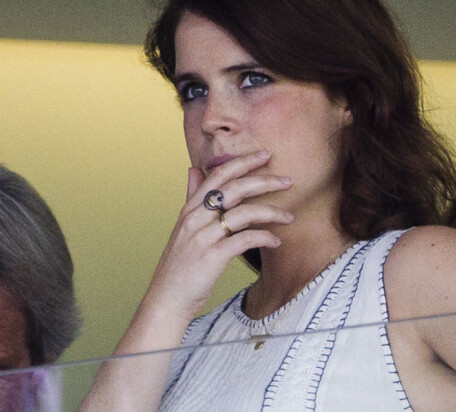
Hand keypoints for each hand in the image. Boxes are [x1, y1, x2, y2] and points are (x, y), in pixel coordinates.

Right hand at [145, 150, 292, 323]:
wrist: (166, 299)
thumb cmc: (179, 264)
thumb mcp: (182, 226)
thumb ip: (191, 197)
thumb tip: (194, 169)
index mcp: (190, 209)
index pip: (218, 175)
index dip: (242, 162)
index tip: (264, 155)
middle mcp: (195, 219)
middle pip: (234, 189)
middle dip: (264, 181)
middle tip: (287, 180)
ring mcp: (203, 237)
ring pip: (243, 213)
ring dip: (271, 213)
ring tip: (289, 217)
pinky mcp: (213, 257)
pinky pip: (245, 240)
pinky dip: (264, 237)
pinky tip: (275, 241)